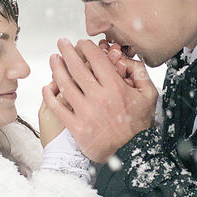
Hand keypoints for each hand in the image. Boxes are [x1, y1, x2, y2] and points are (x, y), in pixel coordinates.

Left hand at [43, 38, 157, 162]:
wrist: (133, 153)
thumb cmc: (140, 125)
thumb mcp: (149, 96)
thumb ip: (140, 74)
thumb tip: (127, 59)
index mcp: (115, 87)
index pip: (96, 59)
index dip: (87, 47)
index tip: (82, 43)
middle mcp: (98, 97)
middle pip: (77, 67)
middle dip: (67, 51)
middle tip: (62, 43)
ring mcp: (86, 112)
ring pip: (65, 84)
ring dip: (56, 69)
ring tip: (53, 59)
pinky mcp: (77, 127)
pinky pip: (58, 108)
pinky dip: (50, 96)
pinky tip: (47, 87)